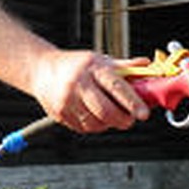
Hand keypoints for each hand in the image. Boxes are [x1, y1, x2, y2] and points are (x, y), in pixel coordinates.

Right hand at [33, 50, 150, 132]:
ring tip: (110, 115)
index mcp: (92, 68)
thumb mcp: (100, 60)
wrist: (42, 70)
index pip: (116, 86)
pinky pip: (84, 128)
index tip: (144, 113)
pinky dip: (95, 126)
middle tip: (129, 119)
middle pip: (106, 111)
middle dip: (122, 120)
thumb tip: (147, 67)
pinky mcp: (60, 114)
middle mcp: (78, 84)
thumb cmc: (75, 65)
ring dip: (109, 124)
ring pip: (96, 123)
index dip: (132, 102)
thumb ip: (124, 67)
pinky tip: (95, 116)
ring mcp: (67, 100)